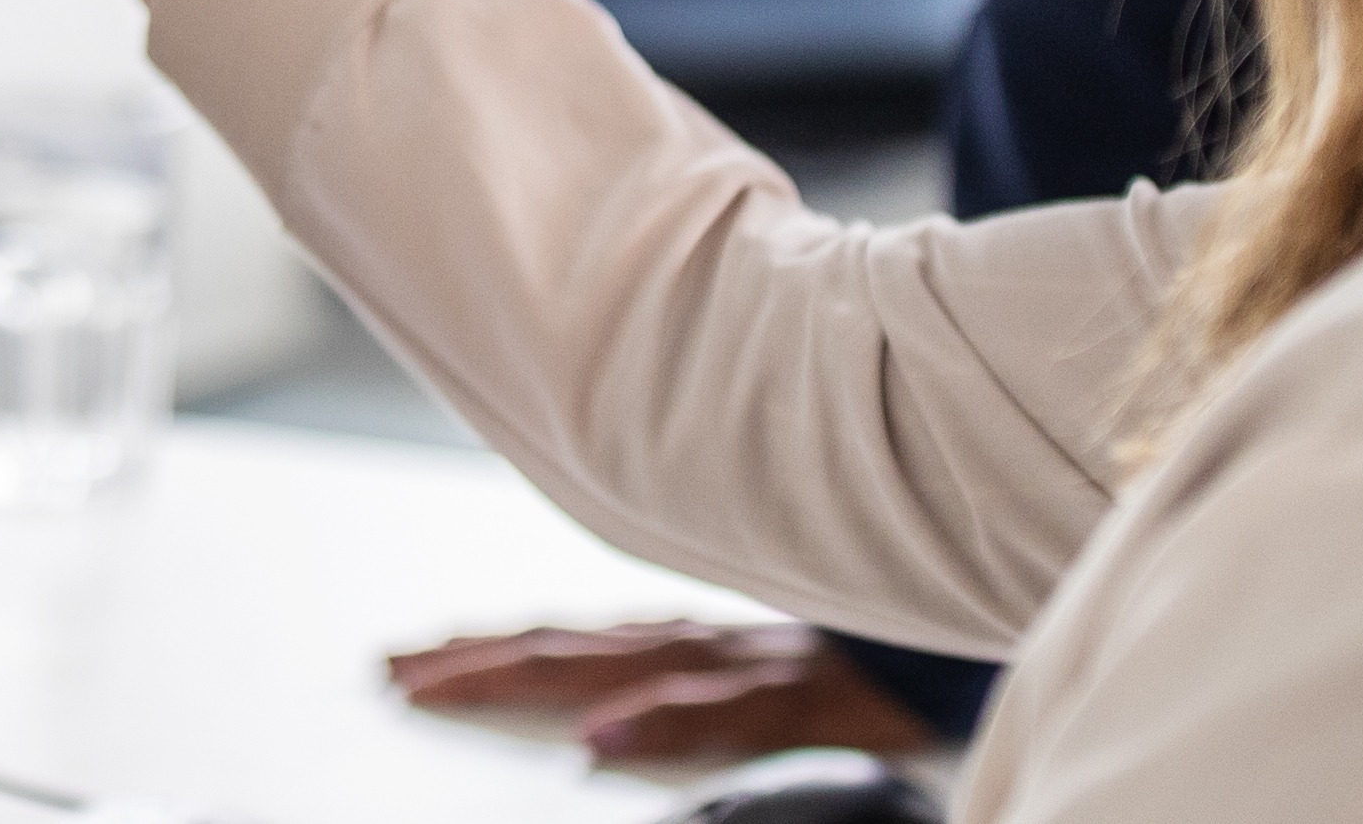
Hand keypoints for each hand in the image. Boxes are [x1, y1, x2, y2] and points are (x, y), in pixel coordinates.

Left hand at [388, 621, 947, 768]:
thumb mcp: (772, 679)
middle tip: (388, 674)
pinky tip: (600, 738)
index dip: (489, 648)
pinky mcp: (799, 694)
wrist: (974, 625)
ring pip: (615, 665)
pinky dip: (654, 719)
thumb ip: (696, 694)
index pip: (570, 643)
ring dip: (522, 676)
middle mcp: (704, 640)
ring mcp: (747, 660)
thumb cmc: (868, 660)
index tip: (410, 660)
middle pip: (568, 649)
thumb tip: (608, 733)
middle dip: (474, 660)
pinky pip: (717, 709)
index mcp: (693, 640)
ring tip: (444, 688)